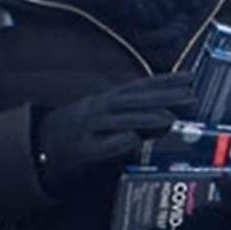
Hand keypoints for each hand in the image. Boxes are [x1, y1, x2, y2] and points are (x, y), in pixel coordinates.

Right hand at [35, 72, 195, 194]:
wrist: (39, 148)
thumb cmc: (83, 132)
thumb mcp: (109, 117)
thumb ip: (138, 116)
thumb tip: (172, 114)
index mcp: (108, 100)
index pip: (141, 86)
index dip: (166, 80)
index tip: (191, 76)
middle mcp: (99, 110)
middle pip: (134, 101)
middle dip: (162, 98)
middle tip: (190, 99)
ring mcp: (89, 130)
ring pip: (119, 121)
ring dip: (145, 119)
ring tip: (170, 119)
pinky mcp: (81, 153)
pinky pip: (100, 148)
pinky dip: (116, 143)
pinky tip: (133, 141)